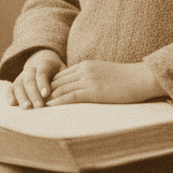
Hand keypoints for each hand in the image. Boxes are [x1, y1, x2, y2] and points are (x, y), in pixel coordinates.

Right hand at [7, 49, 63, 108]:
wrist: (46, 64)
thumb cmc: (59, 73)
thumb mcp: (65, 72)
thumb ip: (66, 81)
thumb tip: (71, 94)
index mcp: (45, 63)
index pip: (42, 72)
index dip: (43, 83)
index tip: (46, 94)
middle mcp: (31, 69)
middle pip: (29, 79)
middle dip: (33, 93)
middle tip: (38, 106)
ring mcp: (22, 76)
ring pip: (18, 84)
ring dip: (22, 96)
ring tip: (27, 107)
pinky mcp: (16, 83)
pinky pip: (10, 88)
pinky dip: (10, 95)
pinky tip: (12, 103)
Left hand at [45, 60, 163, 106]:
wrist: (142, 78)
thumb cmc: (126, 79)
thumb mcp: (103, 74)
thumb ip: (90, 78)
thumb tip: (81, 89)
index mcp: (85, 65)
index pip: (60, 76)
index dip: (48, 86)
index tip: (38, 95)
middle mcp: (84, 70)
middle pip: (57, 82)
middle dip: (43, 92)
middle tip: (30, 102)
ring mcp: (88, 80)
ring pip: (61, 89)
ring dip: (46, 98)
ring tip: (35, 107)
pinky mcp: (94, 91)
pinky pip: (71, 97)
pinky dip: (58, 102)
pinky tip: (49, 106)